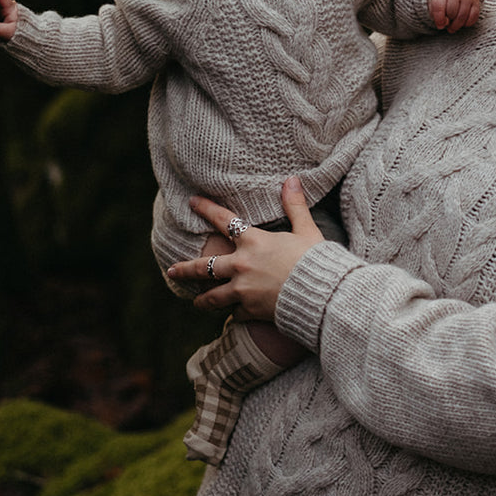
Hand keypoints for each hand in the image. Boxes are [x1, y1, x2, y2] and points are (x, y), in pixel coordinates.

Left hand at [167, 177, 323, 318]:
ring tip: (196, 301)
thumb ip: (295, 206)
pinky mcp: (251, 310)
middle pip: (204, 267)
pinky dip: (234, 314)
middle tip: (172, 271)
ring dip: (203, 299)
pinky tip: (232, 315)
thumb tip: (292, 179)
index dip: (206, 209)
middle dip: (185, 269)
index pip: (224, 221)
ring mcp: (243, 290)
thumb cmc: (317, 260)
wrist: (323, 295)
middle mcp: (242, 265)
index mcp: (253, 241)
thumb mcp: (307, 230)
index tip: (192, 202)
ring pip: (213, 296)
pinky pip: (235, 313)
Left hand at [428, 0, 480, 32]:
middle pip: (451, 13)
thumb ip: (435, 14)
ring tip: (453, 26)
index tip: (440, 25)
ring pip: (462, 16)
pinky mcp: (475, 1)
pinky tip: (463, 23)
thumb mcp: (433, 3)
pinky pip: (473, 16)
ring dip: (457, 25)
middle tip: (448, 23)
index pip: (438, 6)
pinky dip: (467, 23)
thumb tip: (444, 24)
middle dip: (449, 22)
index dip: (439, 19)